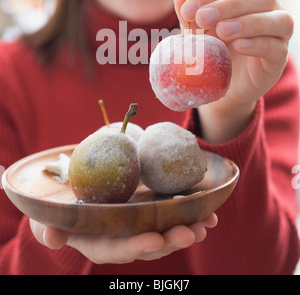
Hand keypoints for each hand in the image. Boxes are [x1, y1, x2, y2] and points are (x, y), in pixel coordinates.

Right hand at [30, 213, 216, 263]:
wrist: (75, 190)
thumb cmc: (60, 206)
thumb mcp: (49, 215)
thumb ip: (50, 227)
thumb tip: (52, 238)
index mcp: (99, 242)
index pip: (118, 249)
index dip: (136, 246)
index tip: (154, 240)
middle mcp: (123, 239)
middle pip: (148, 244)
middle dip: (170, 241)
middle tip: (191, 233)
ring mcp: (139, 227)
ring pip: (165, 233)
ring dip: (187, 230)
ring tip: (206, 224)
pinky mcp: (150, 214)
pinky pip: (173, 218)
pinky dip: (192, 216)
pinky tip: (211, 213)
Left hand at [174, 0, 293, 141]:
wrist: (222, 82)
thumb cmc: (212, 46)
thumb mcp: (196, 30)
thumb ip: (190, 14)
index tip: (188, 10)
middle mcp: (269, 7)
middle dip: (229, 6)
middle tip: (203, 18)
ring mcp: (279, 32)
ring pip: (276, 19)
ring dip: (247, 23)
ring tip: (222, 31)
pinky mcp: (279, 57)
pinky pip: (276, 47)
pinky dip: (258, 45)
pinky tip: (240, 46)